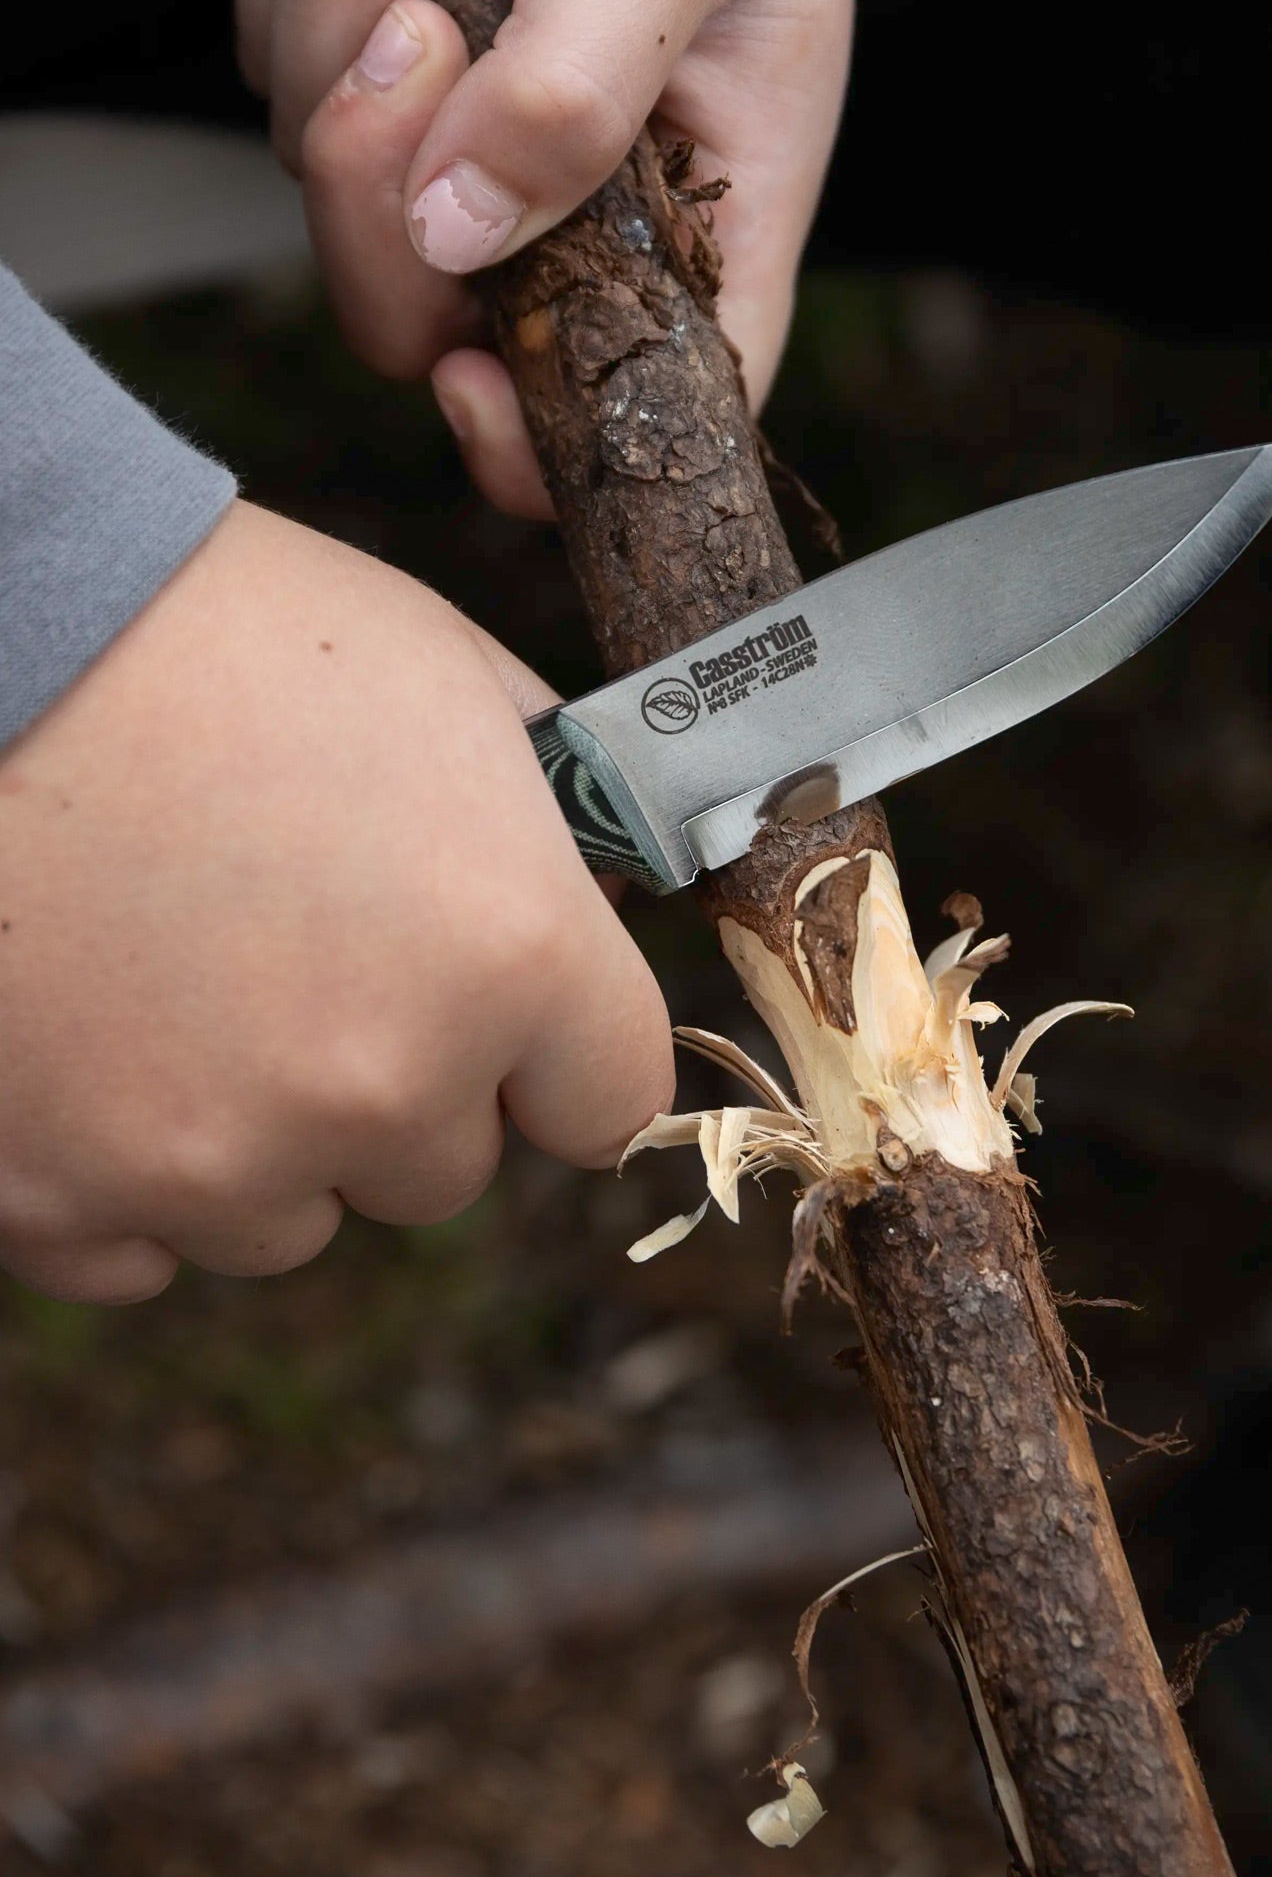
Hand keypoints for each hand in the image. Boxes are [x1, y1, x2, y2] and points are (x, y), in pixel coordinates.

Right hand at [0, 505, 673, 1303]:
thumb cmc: (215, 629)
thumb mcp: (443, 674)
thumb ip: (558, 809)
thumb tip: (600, 890)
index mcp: (506, 955)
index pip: (611, 1101)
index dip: (564, 1054)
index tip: (518, 1023)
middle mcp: (376, 1086)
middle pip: (442, 1166)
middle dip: (400, 1082)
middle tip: (308, 956)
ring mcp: (206, 1160)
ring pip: (290, 1217)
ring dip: (263, 1137)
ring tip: (183, 982)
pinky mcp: (55, 1201)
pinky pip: (142, 1246)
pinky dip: (126, 1171)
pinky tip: (92, 1038)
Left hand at [235, 0, 856, 512]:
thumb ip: (573, 96)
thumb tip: (456, 243)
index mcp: (713, 199)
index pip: (646, 404)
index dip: (546, 440)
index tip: (470, 371)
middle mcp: (593, 187)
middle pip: (438, 311)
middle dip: (383, 180)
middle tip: (426, 21)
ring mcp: (480, 116)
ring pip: (340, 182)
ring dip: (340, 18)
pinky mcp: (398, 36)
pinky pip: (287, 65)